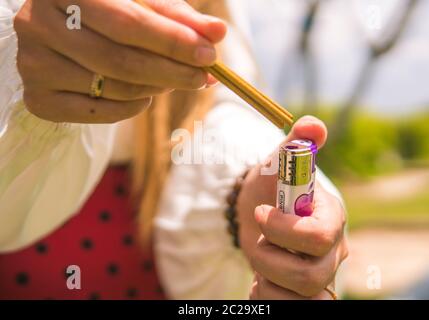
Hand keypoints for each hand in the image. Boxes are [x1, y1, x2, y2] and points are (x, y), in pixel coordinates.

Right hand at [14, 0, 225, 122]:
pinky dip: (132, 107)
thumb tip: (217, 32)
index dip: (173, 40)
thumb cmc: (108, 16)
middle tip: (203, 77)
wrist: (61, 36)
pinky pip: (99, 110)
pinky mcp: (38, 98)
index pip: (129, 20)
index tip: (209, 54)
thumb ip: (177, 17)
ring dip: (155, 88)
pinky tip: (145, 96)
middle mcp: (37, 22)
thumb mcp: (141, 6)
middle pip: (120, 58)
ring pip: (113, 86)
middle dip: (172, 71)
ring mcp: (33, 62)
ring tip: (173, 81)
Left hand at [237, 116, 347, 298]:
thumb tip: (311, 125)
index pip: (318, 237)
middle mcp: (333, 251)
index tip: (260, 214)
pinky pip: (295, 308)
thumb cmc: (271, 187)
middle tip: (256, 241)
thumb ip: (295, 144)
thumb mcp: (278, 162)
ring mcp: (322, 275)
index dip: (284, 231)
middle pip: (308, 276)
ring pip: (302, 299)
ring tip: (259, 260)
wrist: (260, 210)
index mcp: (331, 218)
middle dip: (268, 259)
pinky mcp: (307, 293)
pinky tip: (263, 281)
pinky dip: (272, 298)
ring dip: (268, 282)